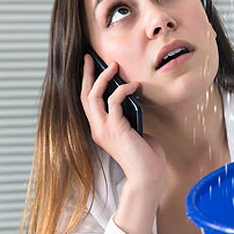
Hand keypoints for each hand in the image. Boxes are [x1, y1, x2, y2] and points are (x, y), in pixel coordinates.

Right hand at [80, 54, 164, 194]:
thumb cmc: (145, 156)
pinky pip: (114, 101)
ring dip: (104, 78)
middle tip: (91, 57)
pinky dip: (124, 89)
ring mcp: (104, 129)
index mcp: (99, 130)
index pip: (87, 102)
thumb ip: (127, 116)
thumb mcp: (132, 131)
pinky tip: (135, 86)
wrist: (148, 175)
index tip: (89, 66)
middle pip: (85, 95)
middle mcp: (97, 129)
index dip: (86, 83)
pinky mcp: (116, 128)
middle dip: (87, 74)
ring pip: (95, 96)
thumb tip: (130, 97)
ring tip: (114, 66)